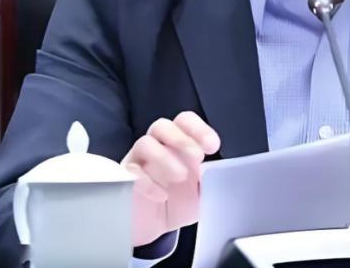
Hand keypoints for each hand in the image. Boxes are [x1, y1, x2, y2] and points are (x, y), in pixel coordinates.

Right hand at [122, 111, 220, 246]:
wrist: (155, 228)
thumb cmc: (179, 203)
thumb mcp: (203, 192)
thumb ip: (212, 179)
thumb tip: (225, 174)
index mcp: (178, 145)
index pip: (184, 122)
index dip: (198, 129)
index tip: (213, 146)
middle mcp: (157, 147)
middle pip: (162, 126)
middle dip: (181, 138)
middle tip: (197, 157)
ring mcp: (138, 162)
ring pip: (144, 143)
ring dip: (165, 157)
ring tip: (179, 177)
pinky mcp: (124, 181)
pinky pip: (130, 172)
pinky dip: (147, 182)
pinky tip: (161, 196)